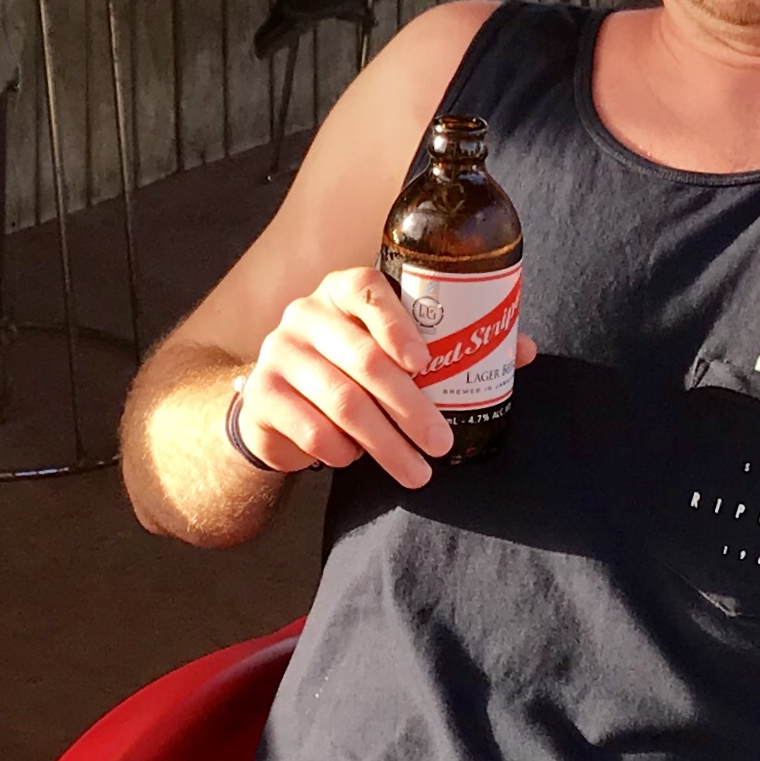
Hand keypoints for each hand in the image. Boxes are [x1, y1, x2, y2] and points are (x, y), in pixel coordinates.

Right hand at [237, 268, 451, 487]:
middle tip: (440, 442)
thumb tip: (497, 361)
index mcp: (339, 292)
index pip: (366, 290)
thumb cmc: (342, 373)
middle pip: (365, 359)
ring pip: (344, 403)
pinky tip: (355, 458)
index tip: (424, 362)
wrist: (274, 405)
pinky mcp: (262, 395)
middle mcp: (305, 315)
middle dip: (410, 407)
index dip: (397, 324)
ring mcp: (279, 353)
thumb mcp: (373, 350)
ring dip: (387, 444)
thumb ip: (419, 352)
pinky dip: (344, 452)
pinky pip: (314, 431)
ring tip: (416, 471)